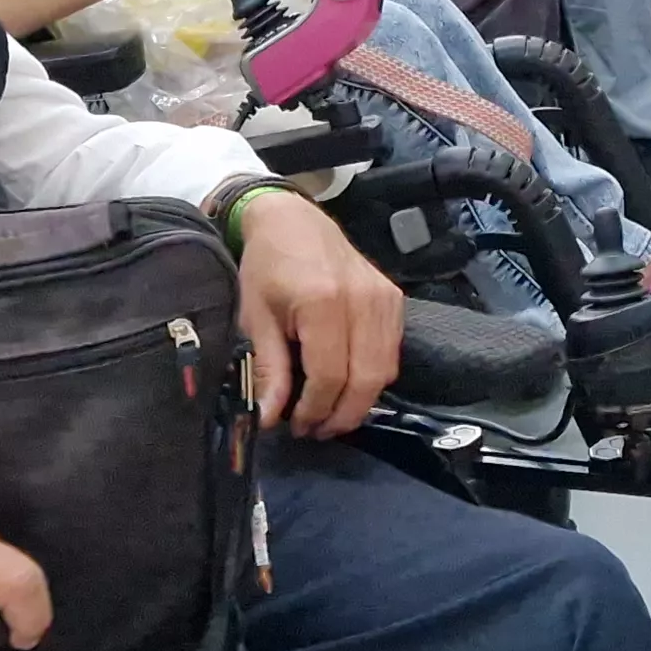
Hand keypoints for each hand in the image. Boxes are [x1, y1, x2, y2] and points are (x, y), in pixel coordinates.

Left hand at [232, 189, 403, 438]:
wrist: (293, 220)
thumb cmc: (267, 266)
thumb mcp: (255, 318)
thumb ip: (269, 369)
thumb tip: (268, 419)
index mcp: (323, 302)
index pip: (330, 376)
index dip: (315, 410)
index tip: (297, 426)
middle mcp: (363, 300)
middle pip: (366, 379)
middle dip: (342, 415)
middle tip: (317, 430)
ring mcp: (384, 298)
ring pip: (385, 370)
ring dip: (360, 401)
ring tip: (331, 414)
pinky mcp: (394, 298)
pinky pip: (391, 352)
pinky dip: (373, 376)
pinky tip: (348, 384)